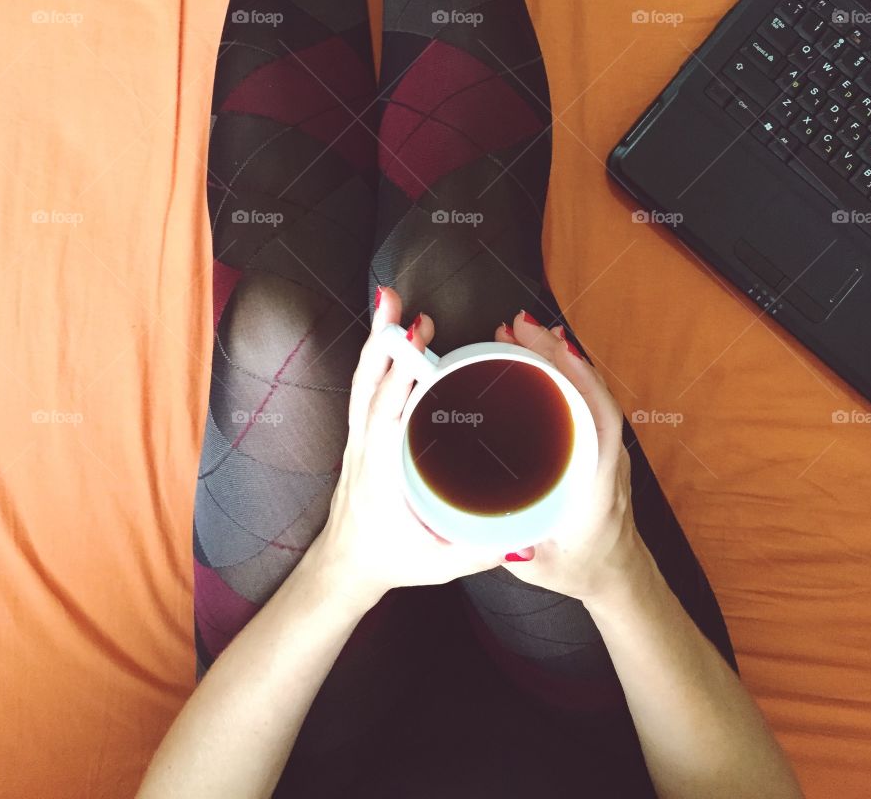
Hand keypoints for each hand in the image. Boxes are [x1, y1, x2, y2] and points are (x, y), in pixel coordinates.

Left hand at [305, 287, 501, 611]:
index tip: (416, 341)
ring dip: (377, 340)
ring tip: (391, 303)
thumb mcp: (438, 564)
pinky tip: (390, 333)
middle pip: (368, 384)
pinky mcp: (364, 433)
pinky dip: (378, 356)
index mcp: (379, 471)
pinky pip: (367, 387)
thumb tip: (525, 535)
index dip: (398, 375)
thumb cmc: (389, 559)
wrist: (346, 566)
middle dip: (383, 341)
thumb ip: (480, 552)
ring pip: (364, 380)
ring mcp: (360, 437)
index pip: (385, 414)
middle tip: (398, 304)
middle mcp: (364, 447)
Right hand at [490, 311, 647, 606]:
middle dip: (555, 352)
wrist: (617, 575)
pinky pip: (583, 396)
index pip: (600, 417)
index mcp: (600, 480)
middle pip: (590, 389)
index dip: (580, 378)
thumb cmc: (584, 567)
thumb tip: (496, 535)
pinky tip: (535, 354)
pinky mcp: (596, 443)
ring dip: (556, 355)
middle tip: (516, 327)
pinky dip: (560, 369)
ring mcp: (604, 446)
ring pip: (587, 387)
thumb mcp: (546, 566)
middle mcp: (608, 455)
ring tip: (518, 331)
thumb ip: (520, 554)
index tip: (552, 348)